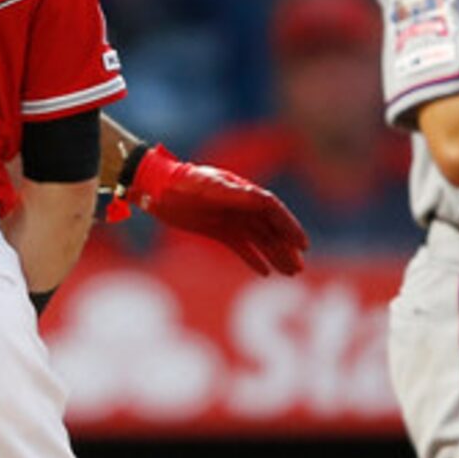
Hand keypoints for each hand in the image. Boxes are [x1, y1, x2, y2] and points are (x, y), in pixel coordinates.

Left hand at [131, 145, 309, 275]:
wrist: (156, 187)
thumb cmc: (180, 183)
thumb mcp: (205, 187)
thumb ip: (232, 193)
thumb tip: (261, 199)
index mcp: (242, 192)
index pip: (273, 210)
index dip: (289, 226)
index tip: (302, 244)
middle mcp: (241, 205)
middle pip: (271, 228)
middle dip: (286, 248)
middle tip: (299, 269)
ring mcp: (230, 218)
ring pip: (259, 240)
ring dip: (275, 256)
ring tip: (290, 273)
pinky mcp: (218, 230)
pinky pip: (241, 246)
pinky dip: (253, 258)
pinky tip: (265, 272)